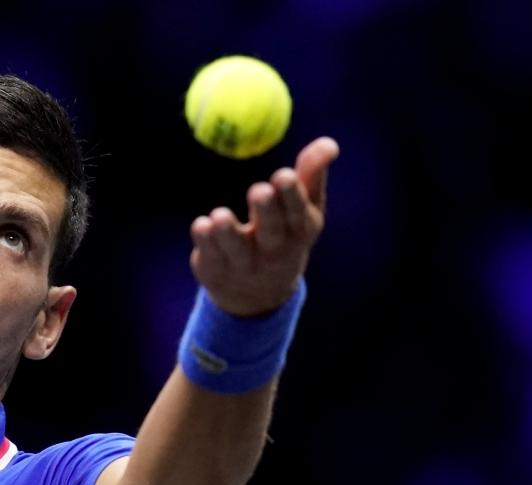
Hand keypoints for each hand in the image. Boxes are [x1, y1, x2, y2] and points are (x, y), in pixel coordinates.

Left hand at [189, 137, 339, 316]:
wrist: (258, 294)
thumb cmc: (285, 235)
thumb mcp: (304, 209)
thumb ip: (312, 175)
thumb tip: (329, 143)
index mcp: (298, 233)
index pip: (297, 214)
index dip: (291, 196)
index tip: (283, 175)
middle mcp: (273, 252)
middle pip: (271, 232)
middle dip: (266, 212)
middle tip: (259, 191)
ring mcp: (244, 264)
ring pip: (236, 248)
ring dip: (228, 231)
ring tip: (220, 216)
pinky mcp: (216, 270)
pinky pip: (209, 254)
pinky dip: (204, 240)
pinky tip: (202, 226)